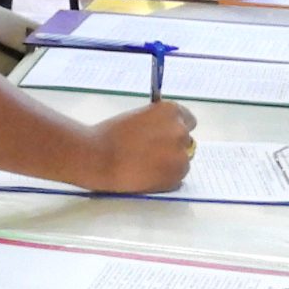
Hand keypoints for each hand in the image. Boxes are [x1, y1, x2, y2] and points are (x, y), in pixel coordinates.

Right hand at [84, 100, 198, 193]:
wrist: (99, 157)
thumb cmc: (111, 133)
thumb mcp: (138, 116)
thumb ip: (157, 122)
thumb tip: (164, 131)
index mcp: (170, 112)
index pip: (188, 120)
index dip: (175, 127)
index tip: (165, 134)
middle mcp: (180, 131)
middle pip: (186, 140)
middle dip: (173, 145)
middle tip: (152, 151)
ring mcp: (181, 155)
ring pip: (183, 159)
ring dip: (171, 161)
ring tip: (147, 165)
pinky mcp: (176, 176)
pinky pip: (178, 176)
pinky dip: (166, 176)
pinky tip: (148, 174)